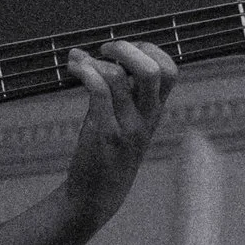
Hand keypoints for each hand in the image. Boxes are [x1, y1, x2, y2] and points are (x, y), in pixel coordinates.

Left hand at [60, 39, 177, 231]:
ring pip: (118, 77)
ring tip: (78, 65)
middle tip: (106, 51)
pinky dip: (85, 72)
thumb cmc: (105, 153)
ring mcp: (127, 127)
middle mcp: (146, 119)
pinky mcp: (105, 134)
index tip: (124, 52)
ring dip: (94, 62)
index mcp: (154, 112)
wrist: (96, 195)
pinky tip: (74, 70)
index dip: (149, 50)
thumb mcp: (117, 119)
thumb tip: (78, 53)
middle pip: (154, 71)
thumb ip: (107, 89)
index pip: (170, 71)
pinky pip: (98, 91)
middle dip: (128, 49)